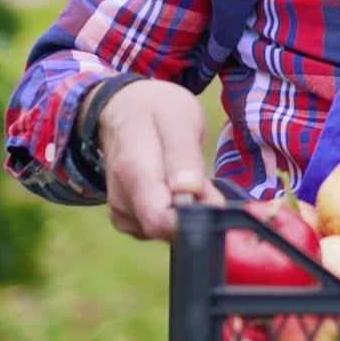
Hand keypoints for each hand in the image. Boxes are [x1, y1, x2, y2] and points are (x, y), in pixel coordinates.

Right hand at [91, 78, 222, 240]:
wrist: (124, 109)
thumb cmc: (155, 110)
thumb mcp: (178, 118)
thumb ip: (183, 155)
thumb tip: (189, 194)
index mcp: (133, 173)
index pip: (160, 220)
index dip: (194, 220)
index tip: (217, 203)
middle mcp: (122, 201)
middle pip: (167, 230)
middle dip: (196, 213)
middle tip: (207, 182)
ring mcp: (123, 213)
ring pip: (167, 231)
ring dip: (188, 211)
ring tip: (191, 176)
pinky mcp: (129, 219)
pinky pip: (162, 227)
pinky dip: (178, 212)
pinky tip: (180, 187)